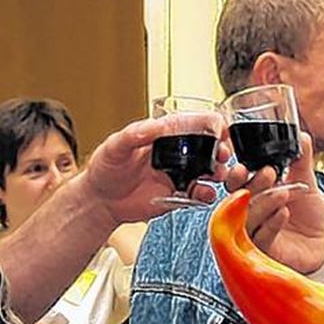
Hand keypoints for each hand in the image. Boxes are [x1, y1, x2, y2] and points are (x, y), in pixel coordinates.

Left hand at [80, 111, 229, 223]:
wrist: (100, 200)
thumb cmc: (105, 168)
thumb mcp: (115, 146)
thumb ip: (134, 134)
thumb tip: (155, 125)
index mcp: (164, 135)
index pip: (195, 123)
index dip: (211, 124)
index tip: (220, 129)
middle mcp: (176, 154)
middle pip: (209, 147)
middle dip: (221, 149)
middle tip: (223, 155)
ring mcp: (179, 175)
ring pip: (209, 171)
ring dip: (219, 172)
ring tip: (218, 175)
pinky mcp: (178, 196)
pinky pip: (199, 195)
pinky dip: (207, 195)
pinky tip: (204, 194)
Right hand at [225, 132, 323, 273]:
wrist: (323, 244)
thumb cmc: (309, 218)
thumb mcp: (306, 183)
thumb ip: (301, 161)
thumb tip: (301, 136)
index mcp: (254, 196)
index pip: (236, 185)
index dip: (236, 176)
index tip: (244, 166)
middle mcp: (250, 215)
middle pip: (237, 201)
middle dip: (251, 185)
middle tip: (268, 173)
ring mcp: (254, 236)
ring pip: (247, 220)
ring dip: (265, 202)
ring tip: (284, 192)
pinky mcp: (264, 255)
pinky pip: (261, 239)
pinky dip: (272, 224)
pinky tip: (283, 213)